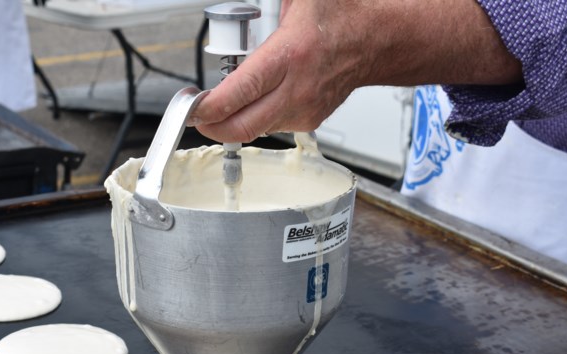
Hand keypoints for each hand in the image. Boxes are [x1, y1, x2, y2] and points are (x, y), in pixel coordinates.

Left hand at [192, 0, 366, 142]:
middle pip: (243, 126)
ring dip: (235, 119)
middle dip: (212, 126)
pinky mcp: (308, 121)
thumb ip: (263, 5)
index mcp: (289, 55)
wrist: (373, 39)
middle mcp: (297, 88)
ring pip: (255, 128)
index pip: (241, 92)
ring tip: (228, 99)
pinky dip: (257, 115)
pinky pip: (271, 126)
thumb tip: (235, 10)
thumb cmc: (337, 16)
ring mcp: (304, 109)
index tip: (193, 106)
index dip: (211, 107)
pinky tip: (259, 97)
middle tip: (197, 115)